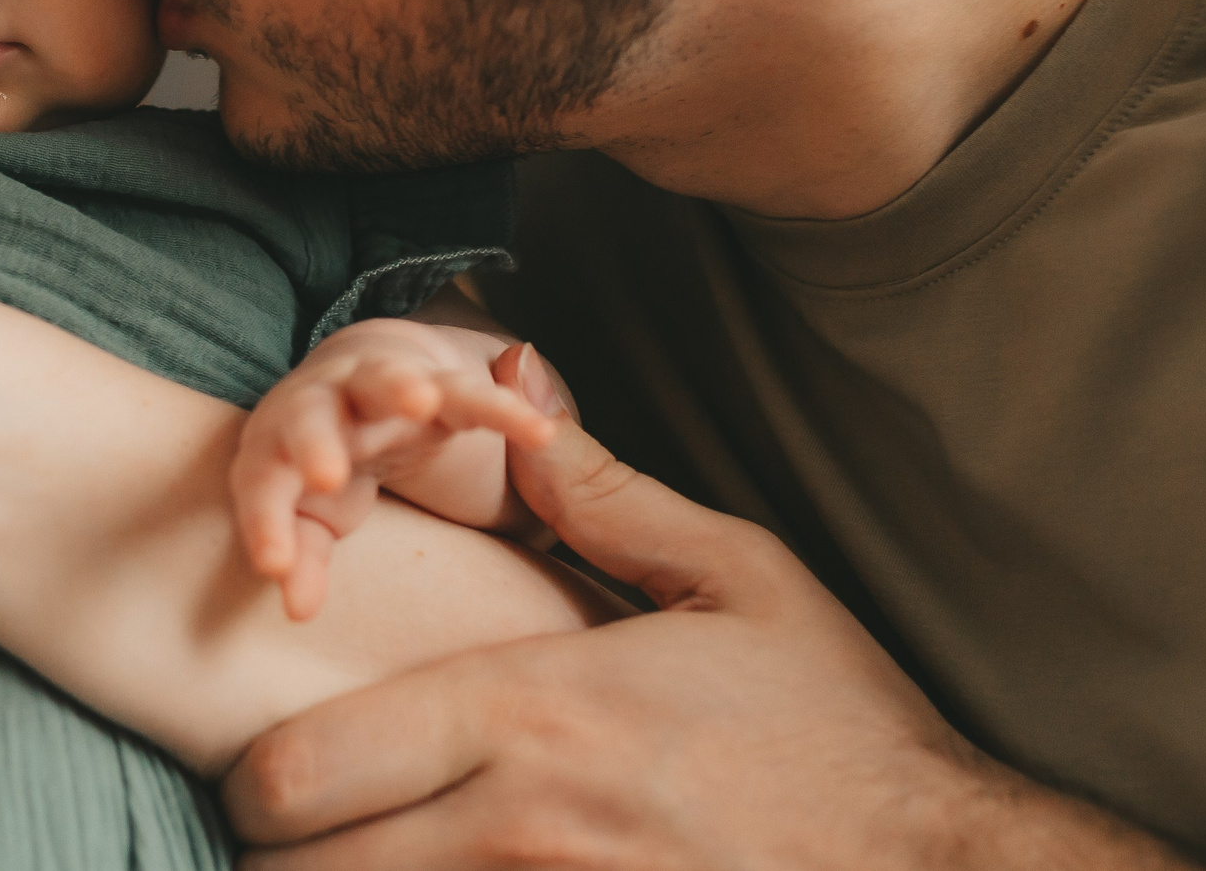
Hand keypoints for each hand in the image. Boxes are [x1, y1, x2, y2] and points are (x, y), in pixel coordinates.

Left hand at [224, 409, 1190, 869]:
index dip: (257, 777)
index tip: (275, 769)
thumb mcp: (738, 577)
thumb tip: (514, 384)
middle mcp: (515, 830)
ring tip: (361, 865)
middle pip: (297, 869)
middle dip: (276, 853)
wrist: (947, 868)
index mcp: (529, 713)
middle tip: (302, 835)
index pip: (298, 769)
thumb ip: (603, 495)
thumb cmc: (838, 726)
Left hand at [232, 321, 560, 617]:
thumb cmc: (330, 468)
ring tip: (421, 401)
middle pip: (305, 414)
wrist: (371, 386)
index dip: (265, 521)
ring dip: (397, 386)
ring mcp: (377, 384)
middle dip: (313, 441)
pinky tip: (537, 435)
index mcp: (277, 445)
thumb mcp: (317, 517)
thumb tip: (296, 610)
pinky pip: (468, 390)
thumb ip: (305, 558)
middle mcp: (320, 405)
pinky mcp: (439, 378)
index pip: (260, 481)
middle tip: (325, 475)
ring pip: (381, 377)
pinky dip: (500, 408)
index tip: (274, 566)